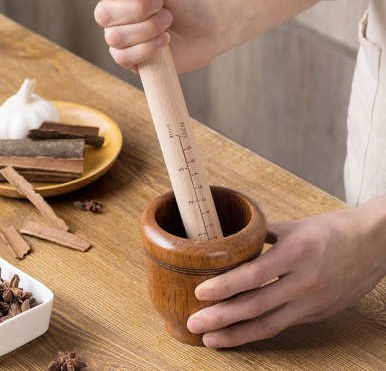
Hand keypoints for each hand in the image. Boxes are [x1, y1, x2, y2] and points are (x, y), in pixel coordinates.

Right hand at [78, 0, 224, 72]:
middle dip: (140, 9)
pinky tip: (165, 41)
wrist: (211, 27)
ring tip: (167, 20)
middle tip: (162, 3)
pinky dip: (149, 48)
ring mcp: (120, 37)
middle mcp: (112, 11)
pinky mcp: (131, 60)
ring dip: (149, 27)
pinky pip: (124, 58)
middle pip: (102, 14)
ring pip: (115, 37)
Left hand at [187, 197, 385, 347]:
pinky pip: (285, 326)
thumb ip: (264, 234)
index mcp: (297, 252)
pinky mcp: (320, 314)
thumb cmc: (334, 229)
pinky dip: (260, 331)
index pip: (254, 275)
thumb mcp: (297, 225)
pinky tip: (241, 334)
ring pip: (269, 324)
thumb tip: (233, 240)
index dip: (225, 286)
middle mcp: (305, 281)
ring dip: (237, 335)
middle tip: (195, 324)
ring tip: (211, 339)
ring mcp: (314, 302)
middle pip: (257, 306)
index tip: (201, 292)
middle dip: (222, 318)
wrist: (374, 243)